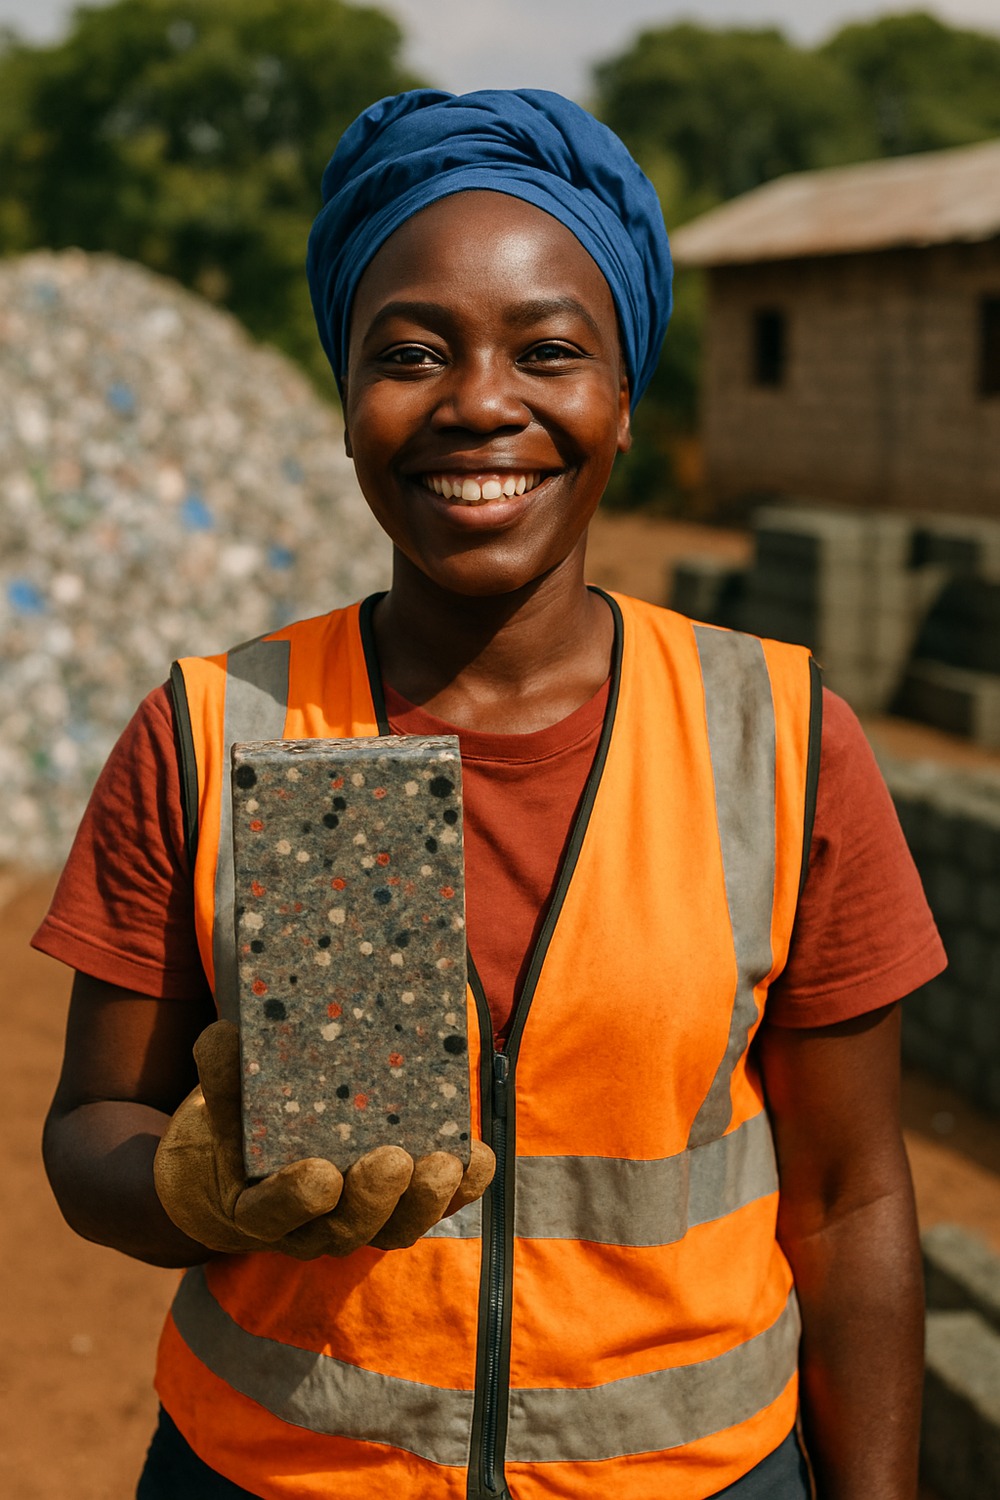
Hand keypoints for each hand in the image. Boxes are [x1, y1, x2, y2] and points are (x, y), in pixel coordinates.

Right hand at [153, 1020, 493, 1257]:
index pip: (273, 1214)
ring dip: (425, 1200)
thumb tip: (225, 1034)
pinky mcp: (399, 1207)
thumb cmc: (234, 1134)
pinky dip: (461, 1188)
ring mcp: (359, 1222)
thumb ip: (222, 1078)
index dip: (297, 1201)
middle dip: (375, 1199)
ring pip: (396, 1228)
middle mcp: (312, 1228)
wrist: (249, 1175)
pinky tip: (478, 1157)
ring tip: (445, 1164)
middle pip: (347, 1229)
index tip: (319, 1174)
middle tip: (393, 1159)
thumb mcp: (215, 1109)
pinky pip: (435, 1208)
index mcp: (257, 1207)